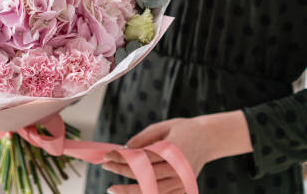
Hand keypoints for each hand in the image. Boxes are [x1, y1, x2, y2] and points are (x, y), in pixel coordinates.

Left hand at [101, 111, 252, 193]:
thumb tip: (125, 149)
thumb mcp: (163, 127)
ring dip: (131, 190)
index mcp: (174, 150)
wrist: (209, 139)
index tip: (107, 156)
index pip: (143, 157)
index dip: (123, 158)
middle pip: (145, 174)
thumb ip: (143, 138)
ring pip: (153, 190)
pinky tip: (130, 193)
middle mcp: (179, 168)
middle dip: (122, 171)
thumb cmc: (183, 130)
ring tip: (113, 189)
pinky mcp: (184, 187)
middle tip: (106, 167)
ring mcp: (182, 180)